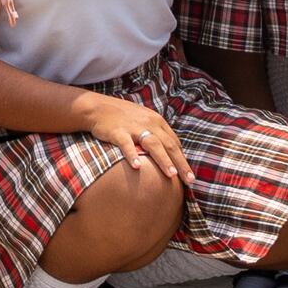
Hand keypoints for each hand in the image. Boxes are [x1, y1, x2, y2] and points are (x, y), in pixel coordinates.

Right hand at [73, 87, 187, 182]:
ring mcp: (133, 127)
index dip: (183, 159)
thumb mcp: (143, 121)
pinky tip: (137, 167)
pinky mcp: (118, 131)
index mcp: (157, 121)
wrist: (98, 107)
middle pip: (169, 145)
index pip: (174, 142)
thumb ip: (156, 134)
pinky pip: (126, 144)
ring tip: (171, 175)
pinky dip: (132, 155)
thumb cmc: (122, 117)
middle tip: (190, 180)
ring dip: (163, 160)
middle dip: (180, 163)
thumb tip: (169, 153)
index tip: (189, 174)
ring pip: (153, 144)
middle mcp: (149, 123)